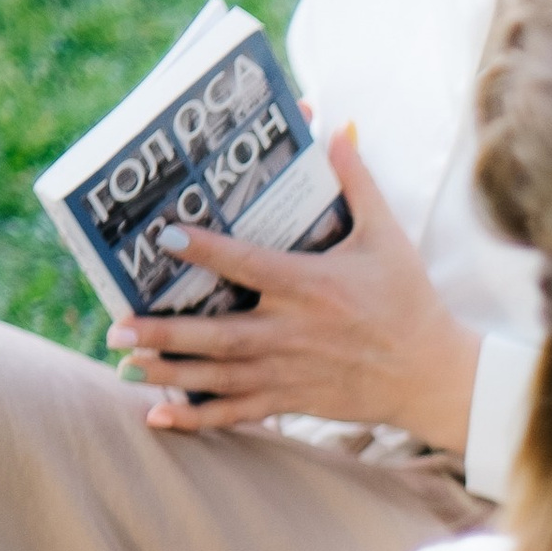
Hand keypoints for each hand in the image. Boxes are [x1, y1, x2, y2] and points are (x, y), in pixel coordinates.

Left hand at [107, 126, 480, 450]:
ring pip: (220, 375)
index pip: (249, 265)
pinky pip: (239, 411)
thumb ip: (359, 185)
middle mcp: (295, 333)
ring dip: (170, 372)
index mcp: (313, 287)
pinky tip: (159, 416)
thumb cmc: (409, 302)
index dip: (206, 250)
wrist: (433, 374)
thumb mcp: (388, 238)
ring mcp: (291, 372)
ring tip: (126, 364)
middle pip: (219, 334)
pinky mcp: (294, 399)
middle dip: (166, 333)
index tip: (166, 237)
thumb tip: (336, 132)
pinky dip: (199, 417)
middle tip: (118, 327)